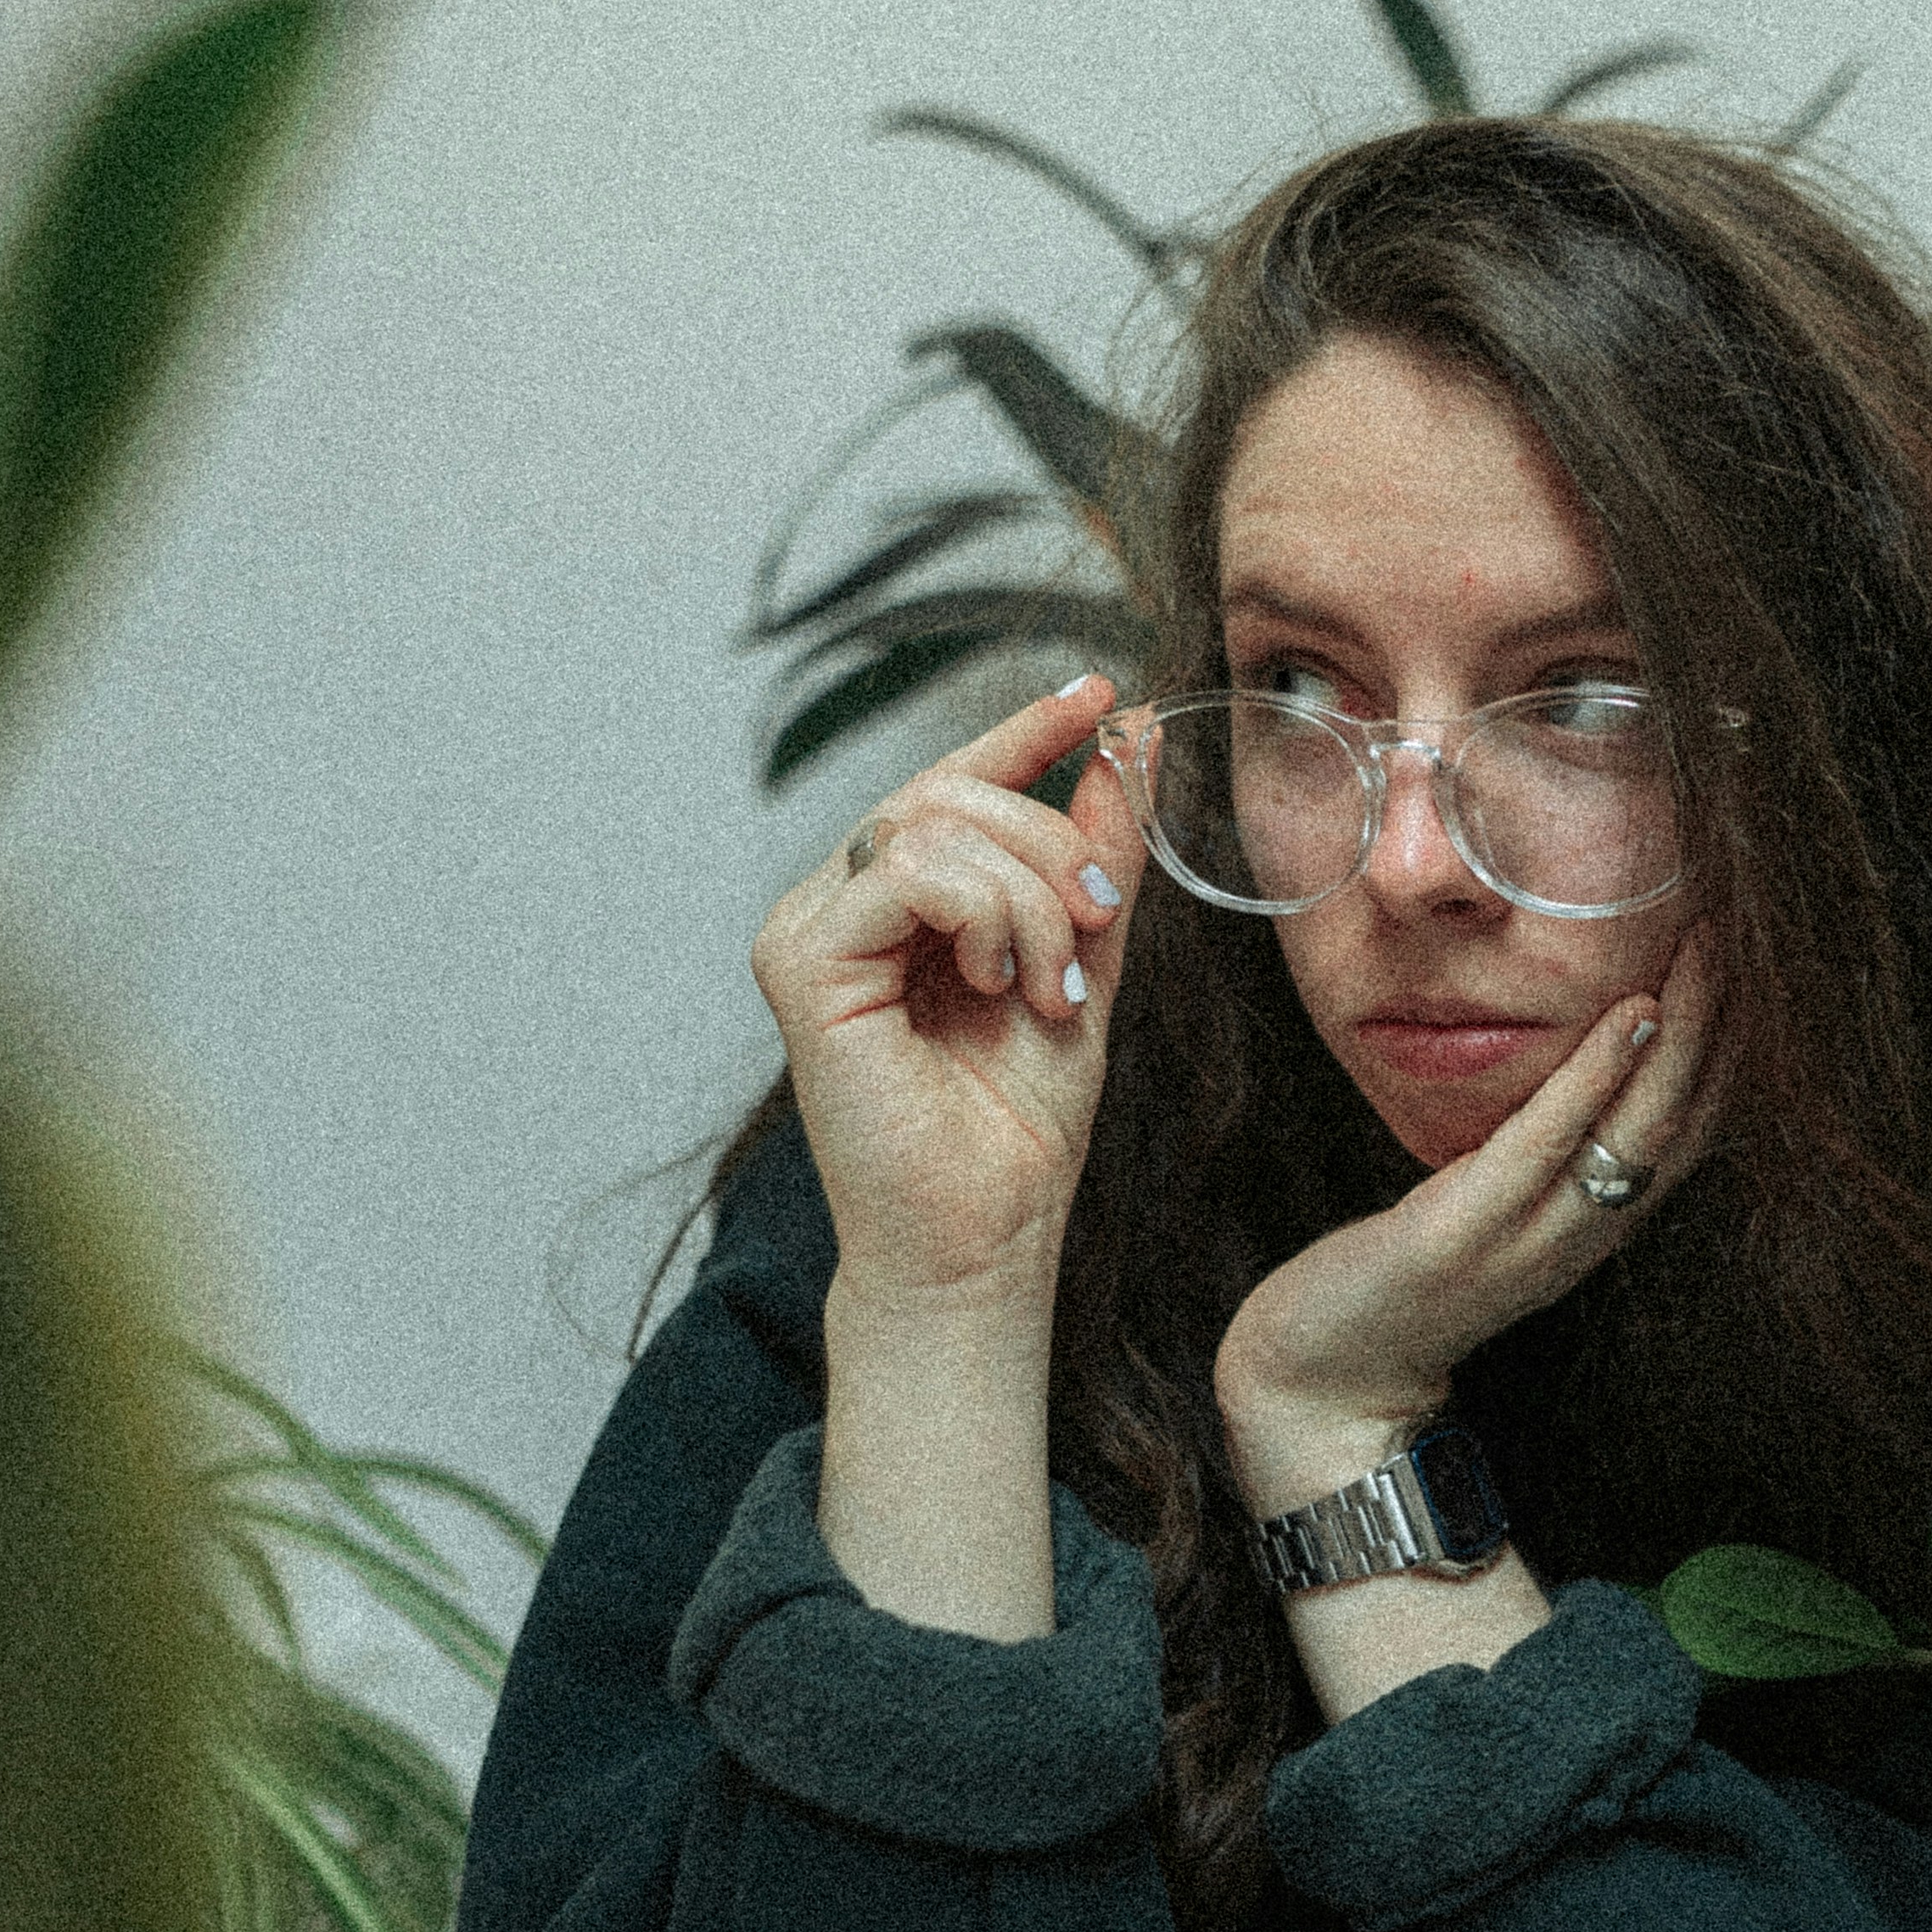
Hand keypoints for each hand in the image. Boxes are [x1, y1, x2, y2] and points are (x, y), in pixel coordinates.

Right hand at [749, 677, 1138, 1315]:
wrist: (988, 1236)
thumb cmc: (1020, 1124)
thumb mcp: (1085, 958)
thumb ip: (1097, 853)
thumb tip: (1131, 735)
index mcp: (900, 901)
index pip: (956, 780)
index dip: (1026, 730)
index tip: (1104, 695)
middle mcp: (841, 900)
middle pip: (952, 788)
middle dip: (1053, 843)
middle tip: (1101, 922)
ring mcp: (809, 924)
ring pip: (936, 822)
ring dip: (1031, 897)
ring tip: (1050, 987)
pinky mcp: (799, 959)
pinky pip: (910, 870)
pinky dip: (984, 917)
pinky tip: (996, 985)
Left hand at [1215, 925, 1719, 1508]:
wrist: (1326, 1375)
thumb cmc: (1405, 1275)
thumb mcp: (1489, 1202)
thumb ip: (1537, 1147)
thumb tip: (1569, 1052)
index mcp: (1592, 1227)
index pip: (1691, 1134)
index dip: (1727, 1052)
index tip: (1739, 965)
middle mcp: (1580, 1238)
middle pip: (1682, 1123)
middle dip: (1718, 1025)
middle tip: (1733, 932)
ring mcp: (1529, 1240)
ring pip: (1637, 1130)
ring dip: (1680, 1033)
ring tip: (1700, 952)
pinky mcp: (1466, 1233)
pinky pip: (1545, 1143)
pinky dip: (1594, 1074)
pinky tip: (1626, 1013)